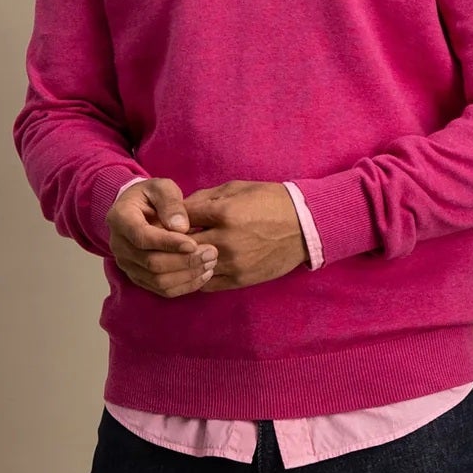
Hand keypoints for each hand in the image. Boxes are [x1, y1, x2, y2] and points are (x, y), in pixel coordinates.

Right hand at [106, 178, 218, 297]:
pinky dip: (185, 285)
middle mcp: (119, 245)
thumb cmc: (153, 196)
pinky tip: (203, 275)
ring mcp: (128, 264)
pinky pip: (162, 290)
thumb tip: (181, 227)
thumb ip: (170, 202)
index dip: (169, 243)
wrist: (140, 210)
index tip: (194, 243)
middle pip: (151, 263)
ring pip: (158, 280)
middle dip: (184, 261)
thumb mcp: (162, 188)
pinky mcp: (139, 277)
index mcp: (120, 219)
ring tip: (210, 263)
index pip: (143, 237)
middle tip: (211, 253)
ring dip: (187, 275)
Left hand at [180, 181, 308, 290]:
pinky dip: (198, 276)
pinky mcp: (240, 279)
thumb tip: (179, 209)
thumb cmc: (270, 201)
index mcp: (224, 212)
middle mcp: (226, 240)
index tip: (169, 220)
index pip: (181, 218)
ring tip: (182, 255)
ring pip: (192, 267)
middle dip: (172, 242)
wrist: (304, 226)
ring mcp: (233, 262)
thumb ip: (205, 197)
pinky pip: (207, 283)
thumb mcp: (237, 188)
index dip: (171, 218)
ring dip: (184, 262)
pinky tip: (198, 267)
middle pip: (181, 246)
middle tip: (167, 240)